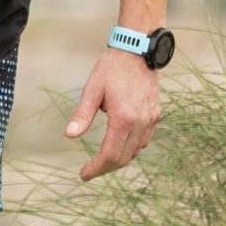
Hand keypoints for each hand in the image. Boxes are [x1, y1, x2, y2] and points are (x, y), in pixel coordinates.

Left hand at [65, 49, 161, 180]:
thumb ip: (82, 115)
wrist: (138, 51)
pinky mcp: (155, 116)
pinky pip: (144, 141)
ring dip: (119, 159)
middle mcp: (140, 122)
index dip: (96, 168)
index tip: (84, 174)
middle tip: (90, 170)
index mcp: (124, 118)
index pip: (110, 155)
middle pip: (124, 158)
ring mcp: (150, 120)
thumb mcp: (92, 89)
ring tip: (102, 159)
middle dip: (105, 168)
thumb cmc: (113, 68)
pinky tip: (119, 144)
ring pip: (136, 152)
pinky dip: (131, 149)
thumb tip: (70, 135)